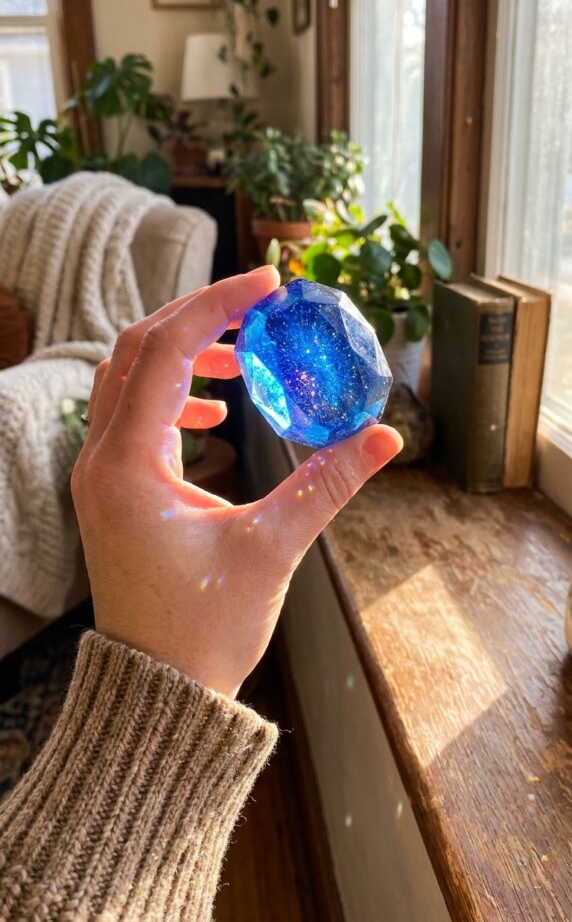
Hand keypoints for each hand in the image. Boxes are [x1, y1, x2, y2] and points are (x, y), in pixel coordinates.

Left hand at [71, 266, 401, 696]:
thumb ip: (326, 483)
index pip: (167, 349)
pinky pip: (131, 414)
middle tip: (258, 306)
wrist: (158, 691)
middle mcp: (100, 458)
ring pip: (129, 378)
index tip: (267, 282)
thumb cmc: (204, 629)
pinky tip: (217, 421)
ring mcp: (98, 474)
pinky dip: (174, 397)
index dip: (217, 303)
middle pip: (138, 348)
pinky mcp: (110, 490)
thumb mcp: (272, 548)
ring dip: (185, 354)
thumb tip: (384, 436)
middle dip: (200, 317)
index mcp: (128, 462)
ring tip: (243, 359)